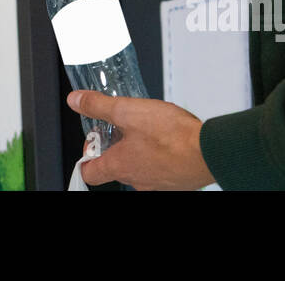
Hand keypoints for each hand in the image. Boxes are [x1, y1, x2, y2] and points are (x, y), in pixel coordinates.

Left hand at [68, 90, 216, 189]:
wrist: (208, 151)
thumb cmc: (172, 136)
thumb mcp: (127, 111)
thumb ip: (98, 106)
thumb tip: (76, 101)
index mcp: (119, 166)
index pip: (89, 172)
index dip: (86, 156)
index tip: (91, 142)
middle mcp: (136, 181)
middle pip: (115, 168)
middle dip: (114, 147)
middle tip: (121, 127)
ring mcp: (157, 184)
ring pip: (138, 168)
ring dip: (138, 151)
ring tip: (146, 130)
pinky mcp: (176, 182)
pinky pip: (160, 170)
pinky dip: (158, 157)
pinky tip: (167, 140)